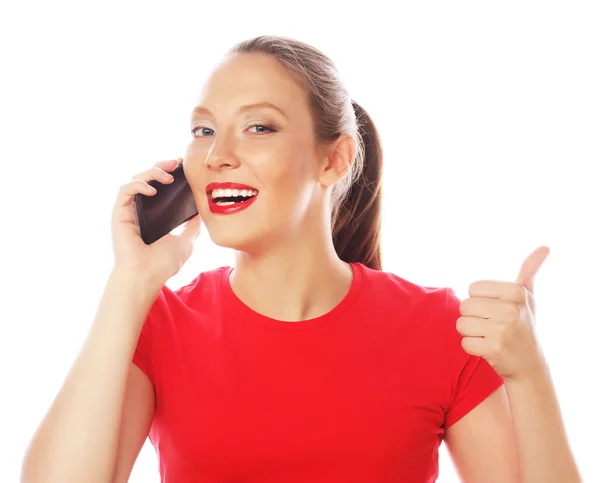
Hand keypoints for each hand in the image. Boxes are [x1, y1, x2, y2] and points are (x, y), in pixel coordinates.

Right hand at [111, 158, 200, 283]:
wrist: (147, 276)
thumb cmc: (163, 263)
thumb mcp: (187, 240)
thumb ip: (193, 225)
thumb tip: (203, 210)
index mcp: (153, 214)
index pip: (159, 186)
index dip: (169, 172)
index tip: (183, 166)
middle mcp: (139, 210)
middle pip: (147, 178)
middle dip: (161, 166)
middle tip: (176, 162)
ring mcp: (128, 211)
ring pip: (135, 179)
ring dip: (151, 172)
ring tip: (168, 176)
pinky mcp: (119, 213)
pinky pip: (125, 190)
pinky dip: (138, 185)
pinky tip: (152, 189)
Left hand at [456, 246, 550, 381]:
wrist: (530, 364)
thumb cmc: (523, 325)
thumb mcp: (528, 297)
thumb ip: (530, 271)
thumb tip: (545, 247)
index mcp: (516, 292)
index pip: (473, 288)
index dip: (479, 300)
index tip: (496, 309)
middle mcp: (511, 309)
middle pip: (464, 306)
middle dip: (473, 317)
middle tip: (492, 325)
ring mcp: (503, 330)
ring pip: (461, 324)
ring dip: (471, 333)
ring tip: (490, 336)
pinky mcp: (494, 349)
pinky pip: (464, 343)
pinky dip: (472, 347)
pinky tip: (489, 349)